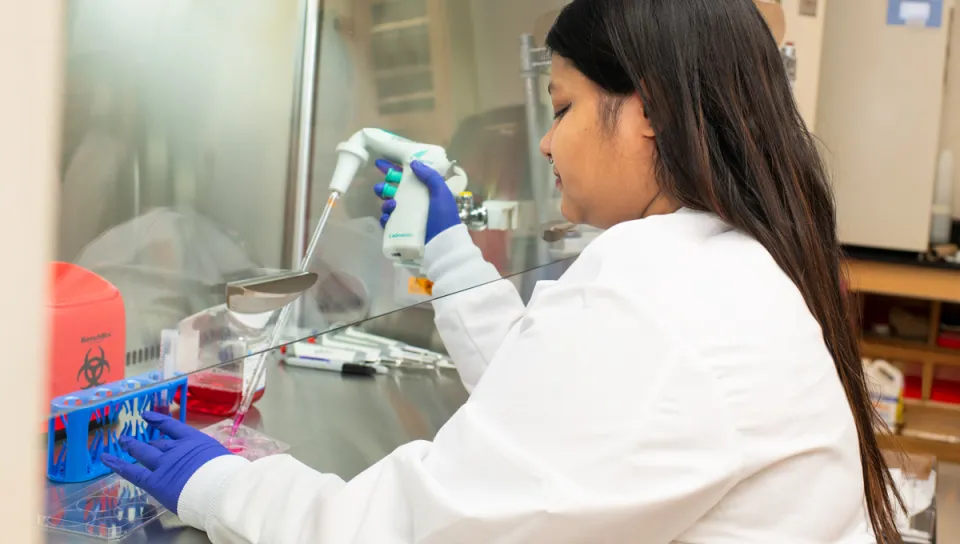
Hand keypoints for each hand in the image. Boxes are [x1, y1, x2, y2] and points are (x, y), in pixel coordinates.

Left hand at [101, 411, 233, 513]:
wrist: (219, 488)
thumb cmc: (227, 474)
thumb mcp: (222, 458)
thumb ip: (210, 459)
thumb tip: (212, 463)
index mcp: (194, 441)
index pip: (173, 427)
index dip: (158, 420)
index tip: (147, 416)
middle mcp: (176, 449)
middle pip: (158, 443)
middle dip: (147, 440)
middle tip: (136, 439)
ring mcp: (163, 464)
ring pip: (143, 452)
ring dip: (131, 446)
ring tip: (122, 442)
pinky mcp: (154, 481)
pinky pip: (132, 472)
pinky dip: (118, 464)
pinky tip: (107, 458)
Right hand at [373, 159, 460, 243]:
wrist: (442, 245)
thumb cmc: (443, 218)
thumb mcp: (441, 194)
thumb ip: (430, 176)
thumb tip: (414, 163)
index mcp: (425, 192)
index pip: (407, 177)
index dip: (393, 169)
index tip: (380, 163)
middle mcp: (415, 203)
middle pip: (394, 190)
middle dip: (384, 187)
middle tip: (381, 187)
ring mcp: (407, 217)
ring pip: (389, 205)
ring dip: (385, 202)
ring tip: (391, 204)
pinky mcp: (400, 230)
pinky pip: (388, 221)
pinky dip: (385, 218)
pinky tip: (388, 216)